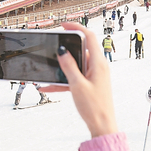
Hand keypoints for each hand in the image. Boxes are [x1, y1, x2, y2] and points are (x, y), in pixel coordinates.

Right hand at [39, 22, 116, 137]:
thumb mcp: (77, 85)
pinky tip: (49, 86)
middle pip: (81, 49)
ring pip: (76, 65)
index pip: (89, 36)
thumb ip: (69, 66)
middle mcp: (98, 66)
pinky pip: (75, 77)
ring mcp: (94, 75)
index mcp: (98, 63)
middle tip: (53, 49)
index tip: (63, 25)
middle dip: (66, 49)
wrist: (102, 125)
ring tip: (48, 70)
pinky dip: (64, 80)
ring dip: (62, 67)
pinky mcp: (90, 84)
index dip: (76, 28)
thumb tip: (63, 51)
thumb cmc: (95, 108)